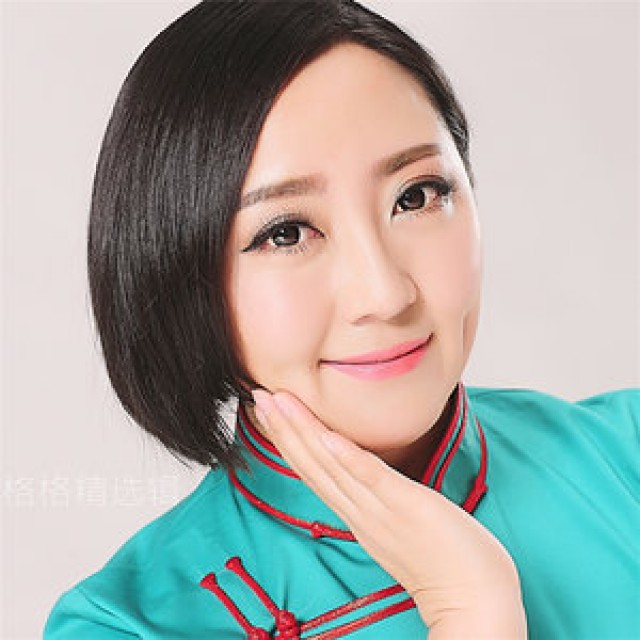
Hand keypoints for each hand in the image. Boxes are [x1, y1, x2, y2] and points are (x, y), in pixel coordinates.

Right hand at [251, 389, 526, 638]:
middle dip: (283, 429)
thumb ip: (379, 498)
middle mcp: (360, 512)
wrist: (476, 599)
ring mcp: (381, 510)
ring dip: (302, 432)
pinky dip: (347, 457)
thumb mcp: (398, 523)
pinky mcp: (407, 506)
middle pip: (311, 466)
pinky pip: (372, 478)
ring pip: (331, 466)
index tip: (270, 412)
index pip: (314, 472)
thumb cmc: (444, 558)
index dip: (288, 441)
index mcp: (357, 514)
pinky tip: (326, 436)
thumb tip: (366, 476)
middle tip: (259, 396)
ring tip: (277, 402)